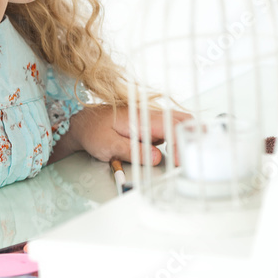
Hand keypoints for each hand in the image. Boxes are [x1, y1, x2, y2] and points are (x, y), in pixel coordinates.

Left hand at [69, 104, 194, 164]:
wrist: (82, 123)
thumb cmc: (92, 131)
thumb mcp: (108, 144)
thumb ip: (132, 150)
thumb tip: (157, 157)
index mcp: (142, 118)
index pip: (172, 126)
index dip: (181, 143)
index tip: (179, 160)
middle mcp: (150, 117)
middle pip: (183, 120)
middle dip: (195, 136)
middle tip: (195, 157)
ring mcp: (151, 122)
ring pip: (179, 125)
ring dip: (187, 139)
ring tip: (189, 158)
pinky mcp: (150, 128)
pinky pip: (170, 132)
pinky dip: (179, 141)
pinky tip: (178, 155)